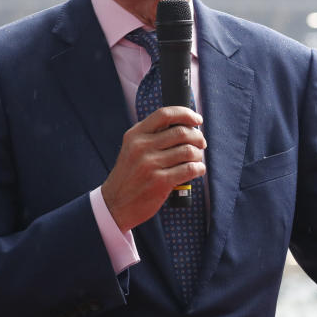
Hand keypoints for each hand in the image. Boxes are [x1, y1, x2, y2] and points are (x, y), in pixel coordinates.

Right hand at [101, 106, 206, 232]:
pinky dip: (199, 168)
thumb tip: (184, 124)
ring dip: (198, 154)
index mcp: (135, 135)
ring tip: (197, 159)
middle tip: (201, 143)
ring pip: (188, 151)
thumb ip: (151, 135)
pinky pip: (190, 169)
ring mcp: (151, 164)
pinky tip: (197, 170)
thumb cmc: (129, 174)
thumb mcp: (132, 148)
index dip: (185, 113)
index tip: (197, 120)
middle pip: (181, 132)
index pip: (164, 114)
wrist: (116, 203)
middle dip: (198, 137)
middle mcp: (142, 147)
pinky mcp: (160, 181)